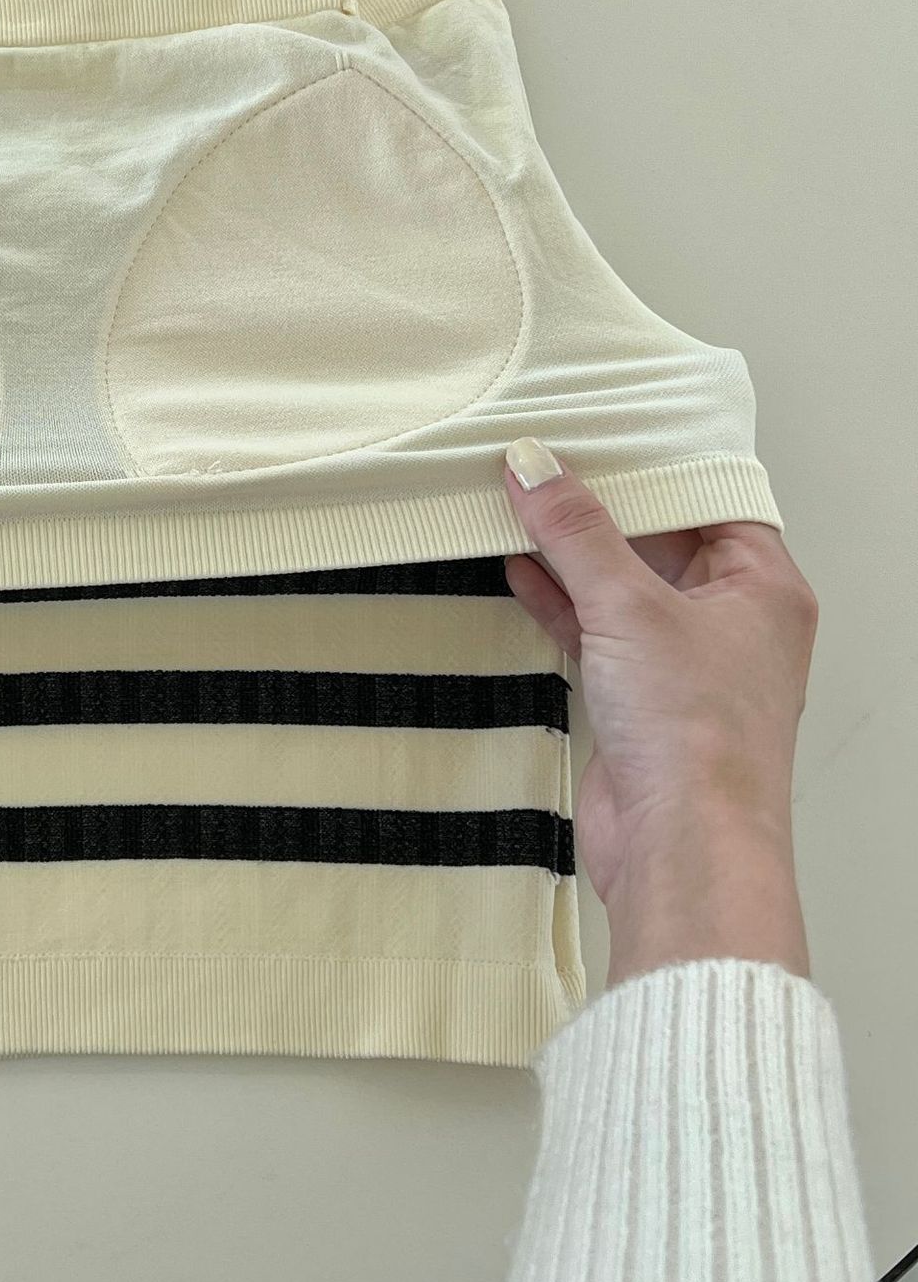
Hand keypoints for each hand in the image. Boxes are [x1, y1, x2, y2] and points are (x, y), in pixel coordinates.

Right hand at [502, 438, 814, 985]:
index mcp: (764, 588)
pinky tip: (519, 569)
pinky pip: (594, 629)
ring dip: (571, 552)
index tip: (596, 433)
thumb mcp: (629, 605)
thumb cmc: (701, 742)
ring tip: (518, 505)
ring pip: (622, 585)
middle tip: (546, 461)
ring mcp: (683, 662)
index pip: (708, 498)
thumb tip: (537, 467)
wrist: (682, 848)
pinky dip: (557, 599)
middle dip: (601, 506)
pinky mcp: (637, 698)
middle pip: (660, 539)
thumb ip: (574, 531)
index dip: (652, 464)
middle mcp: (731, 622)